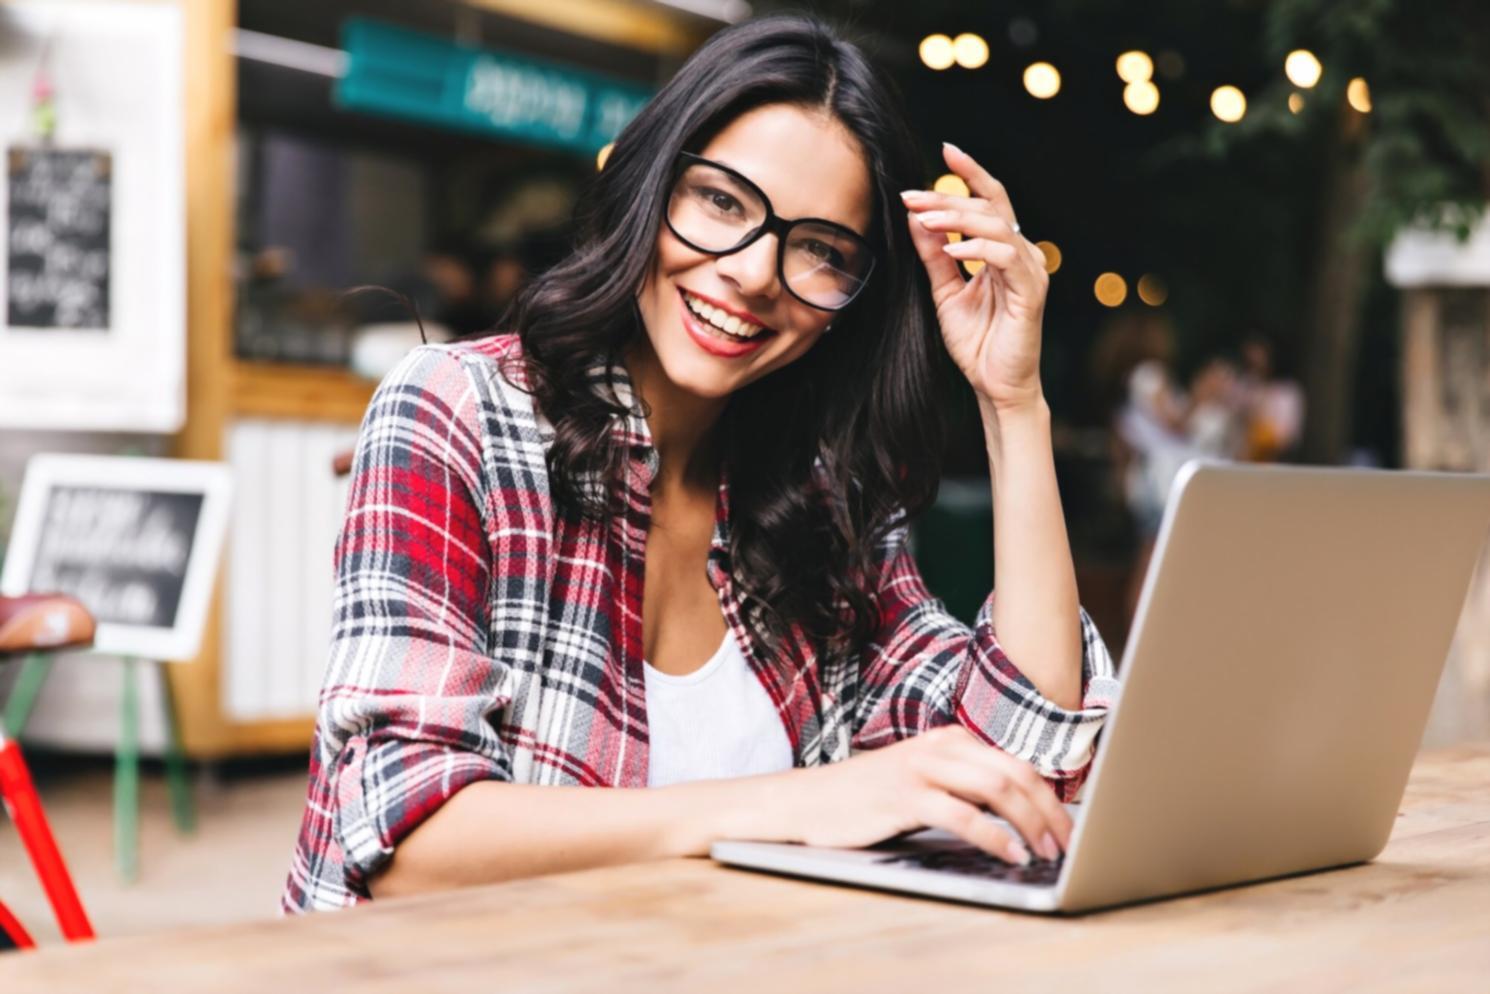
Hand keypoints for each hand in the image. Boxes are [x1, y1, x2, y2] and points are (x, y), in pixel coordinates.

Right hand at [773, 725, 1071, 862]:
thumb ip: (962, 786)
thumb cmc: (867, 798)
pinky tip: (1010, 854)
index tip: (1067, 830)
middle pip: (1015, 774)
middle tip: (1067, 845)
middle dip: (1049, 812)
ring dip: (1030, 823)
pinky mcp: (905, 796)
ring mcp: (922, 768)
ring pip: (997, 789)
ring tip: (1045, 852)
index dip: (1049, 799)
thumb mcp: (921, 781)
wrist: (807, 801)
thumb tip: (1017, 816)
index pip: (1015, 765)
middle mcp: (939, 747)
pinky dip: (995, 836)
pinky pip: (964, 815)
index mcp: (949, 740)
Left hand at [901, 143, 1050, 412]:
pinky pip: (1007, 257)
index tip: (945, 151)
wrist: (995, 386)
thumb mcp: (945, 293)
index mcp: (1003, 251)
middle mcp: (1021, 254)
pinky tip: (954, 250)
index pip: (991, 201)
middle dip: (947, 197)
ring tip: (924, 218)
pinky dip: (978, 248)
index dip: (971, 174)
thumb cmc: (977, 343)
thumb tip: (917, 218)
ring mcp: (1029, 271)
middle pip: (989, 207)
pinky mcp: (1031, 291)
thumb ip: (934, 256)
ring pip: (997, 226)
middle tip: (911, 196)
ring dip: (957, 218)